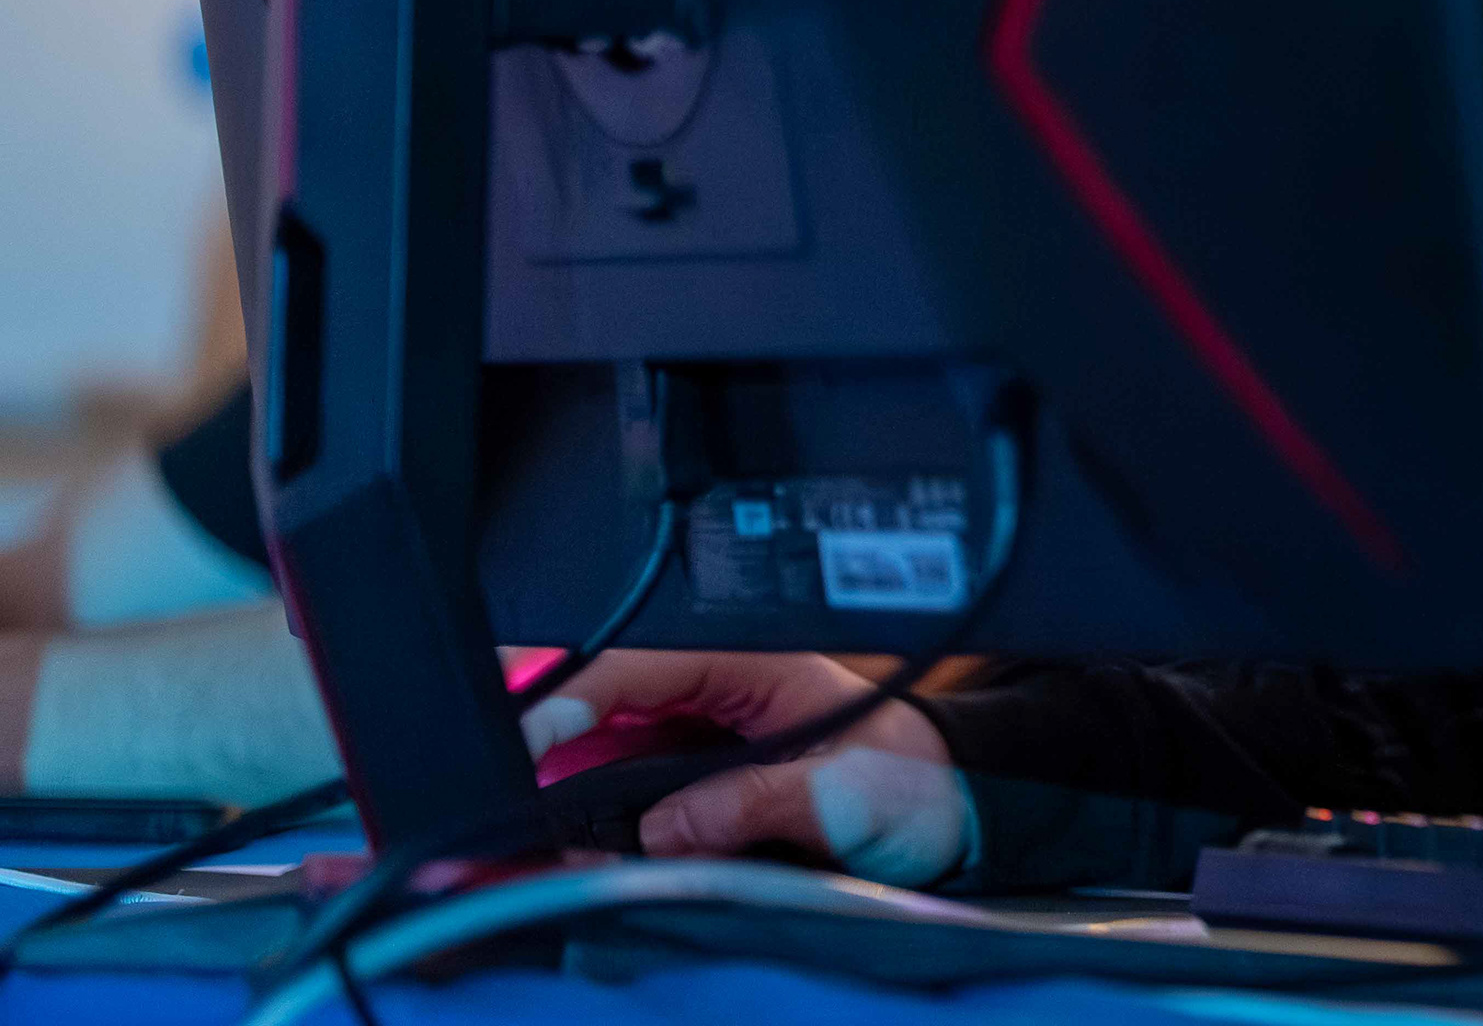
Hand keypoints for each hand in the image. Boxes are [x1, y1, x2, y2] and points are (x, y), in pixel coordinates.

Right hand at [513, 650, 974, 886]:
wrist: (946, 816)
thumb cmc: (910, 779)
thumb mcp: (844, 789)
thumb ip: (755, 801)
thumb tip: (664, 829)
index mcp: (746, 664)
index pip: (636, 662)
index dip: (572, 694)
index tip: (523, 736)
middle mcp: (704, 699)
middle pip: (591, 712)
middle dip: (537, 752)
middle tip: (494, 807)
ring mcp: (686, 748)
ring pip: (588, 765)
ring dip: (550, 802)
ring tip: (509, 843)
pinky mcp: (681, 797)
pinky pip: (612, 811)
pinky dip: (578, 835)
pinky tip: (551, 861)